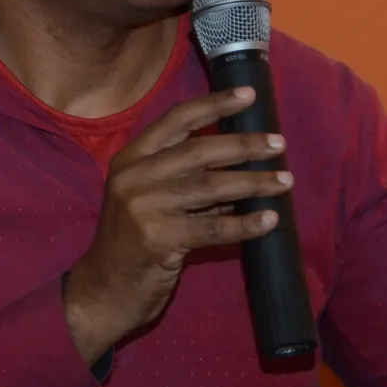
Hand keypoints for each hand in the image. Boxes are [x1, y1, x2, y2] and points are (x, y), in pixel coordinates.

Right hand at [61, 87, 292, 363]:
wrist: (102, 291)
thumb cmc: (131, 243)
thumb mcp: (146, 200)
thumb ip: (182, 179)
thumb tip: (239, 164)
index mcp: (129, 159)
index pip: (176, 120)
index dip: (214, 104)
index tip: (248, 95)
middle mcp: (134, 177)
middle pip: (200, 150)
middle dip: (244, 145)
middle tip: (278, 144)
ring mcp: (144, 208)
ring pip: (212, 187)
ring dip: (254, 183)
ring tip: (284, 181)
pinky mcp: (159, 240)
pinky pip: (214, 227)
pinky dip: (246, 224)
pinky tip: (269, 220)